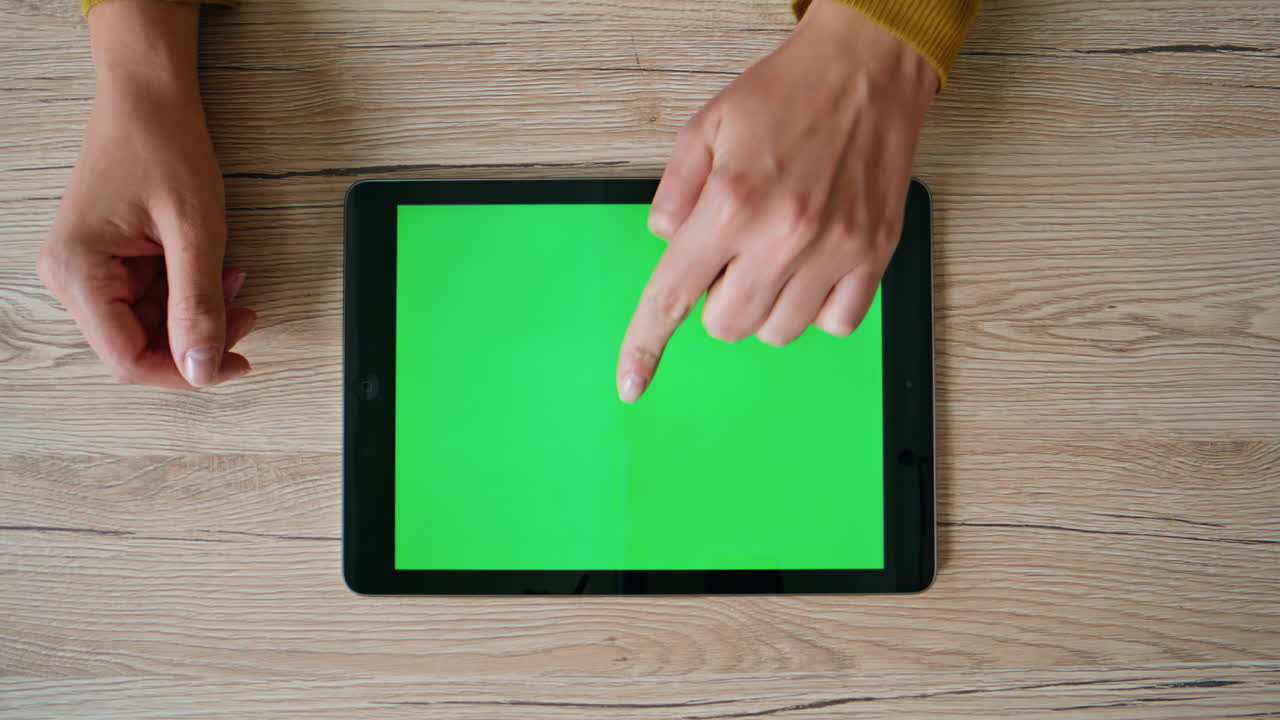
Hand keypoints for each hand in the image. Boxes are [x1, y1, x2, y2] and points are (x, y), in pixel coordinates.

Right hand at [37, 0, 254, 387]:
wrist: (148, 96)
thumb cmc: (164, 146)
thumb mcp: (197, 232)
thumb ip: (199, 306)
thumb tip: (202, 370)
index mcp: (78, 272)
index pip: (128, 360)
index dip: (184, 372)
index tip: (233, 363)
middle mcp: (70, 276)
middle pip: (138, 346)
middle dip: (198, 337)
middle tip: (245, 313)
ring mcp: (86, 268)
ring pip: (149, 324)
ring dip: (199, 312)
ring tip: (234, 280)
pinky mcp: (105, 260)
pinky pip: (149, 298)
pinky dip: (189, 292)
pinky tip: (217, 271)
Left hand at [616, 0, 936, 402]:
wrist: (866, 68)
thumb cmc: (787, 94)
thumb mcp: (703, 129)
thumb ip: (673, 195)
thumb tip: (666, 245)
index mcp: (731, 204)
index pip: (672, 294)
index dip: (645, 345)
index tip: (630, 382)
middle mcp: (784, 235)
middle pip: (726, 326)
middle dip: (717, 297)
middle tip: (733, 249)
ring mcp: (835, 250)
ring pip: (778, 332)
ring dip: (765, 304)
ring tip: (775, 251)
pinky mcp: (875, 255)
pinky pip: (836, 324)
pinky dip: (817, 307)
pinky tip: (813, 265)